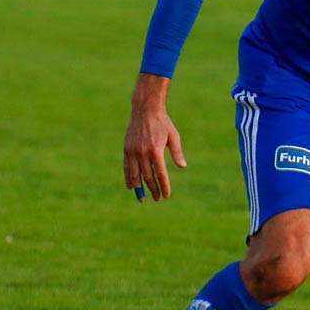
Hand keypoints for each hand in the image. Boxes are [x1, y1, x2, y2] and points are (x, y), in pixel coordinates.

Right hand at [123, 74, 185, 200]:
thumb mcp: (174, 136)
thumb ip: (177, 152)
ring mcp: (132, 151)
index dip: (164, 185)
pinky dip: (128, 177)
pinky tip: (131, 186)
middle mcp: (142, 153)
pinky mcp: (126, 149)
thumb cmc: (163, 123)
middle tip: (158, 199)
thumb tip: (183, 166)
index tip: (166, 195)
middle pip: (148, 176)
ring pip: (134, 174)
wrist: (145, 110)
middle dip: (153, 189)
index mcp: (156, 150)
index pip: (160, 173)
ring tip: (142, 198)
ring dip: (139, 187)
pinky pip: (126, 167)